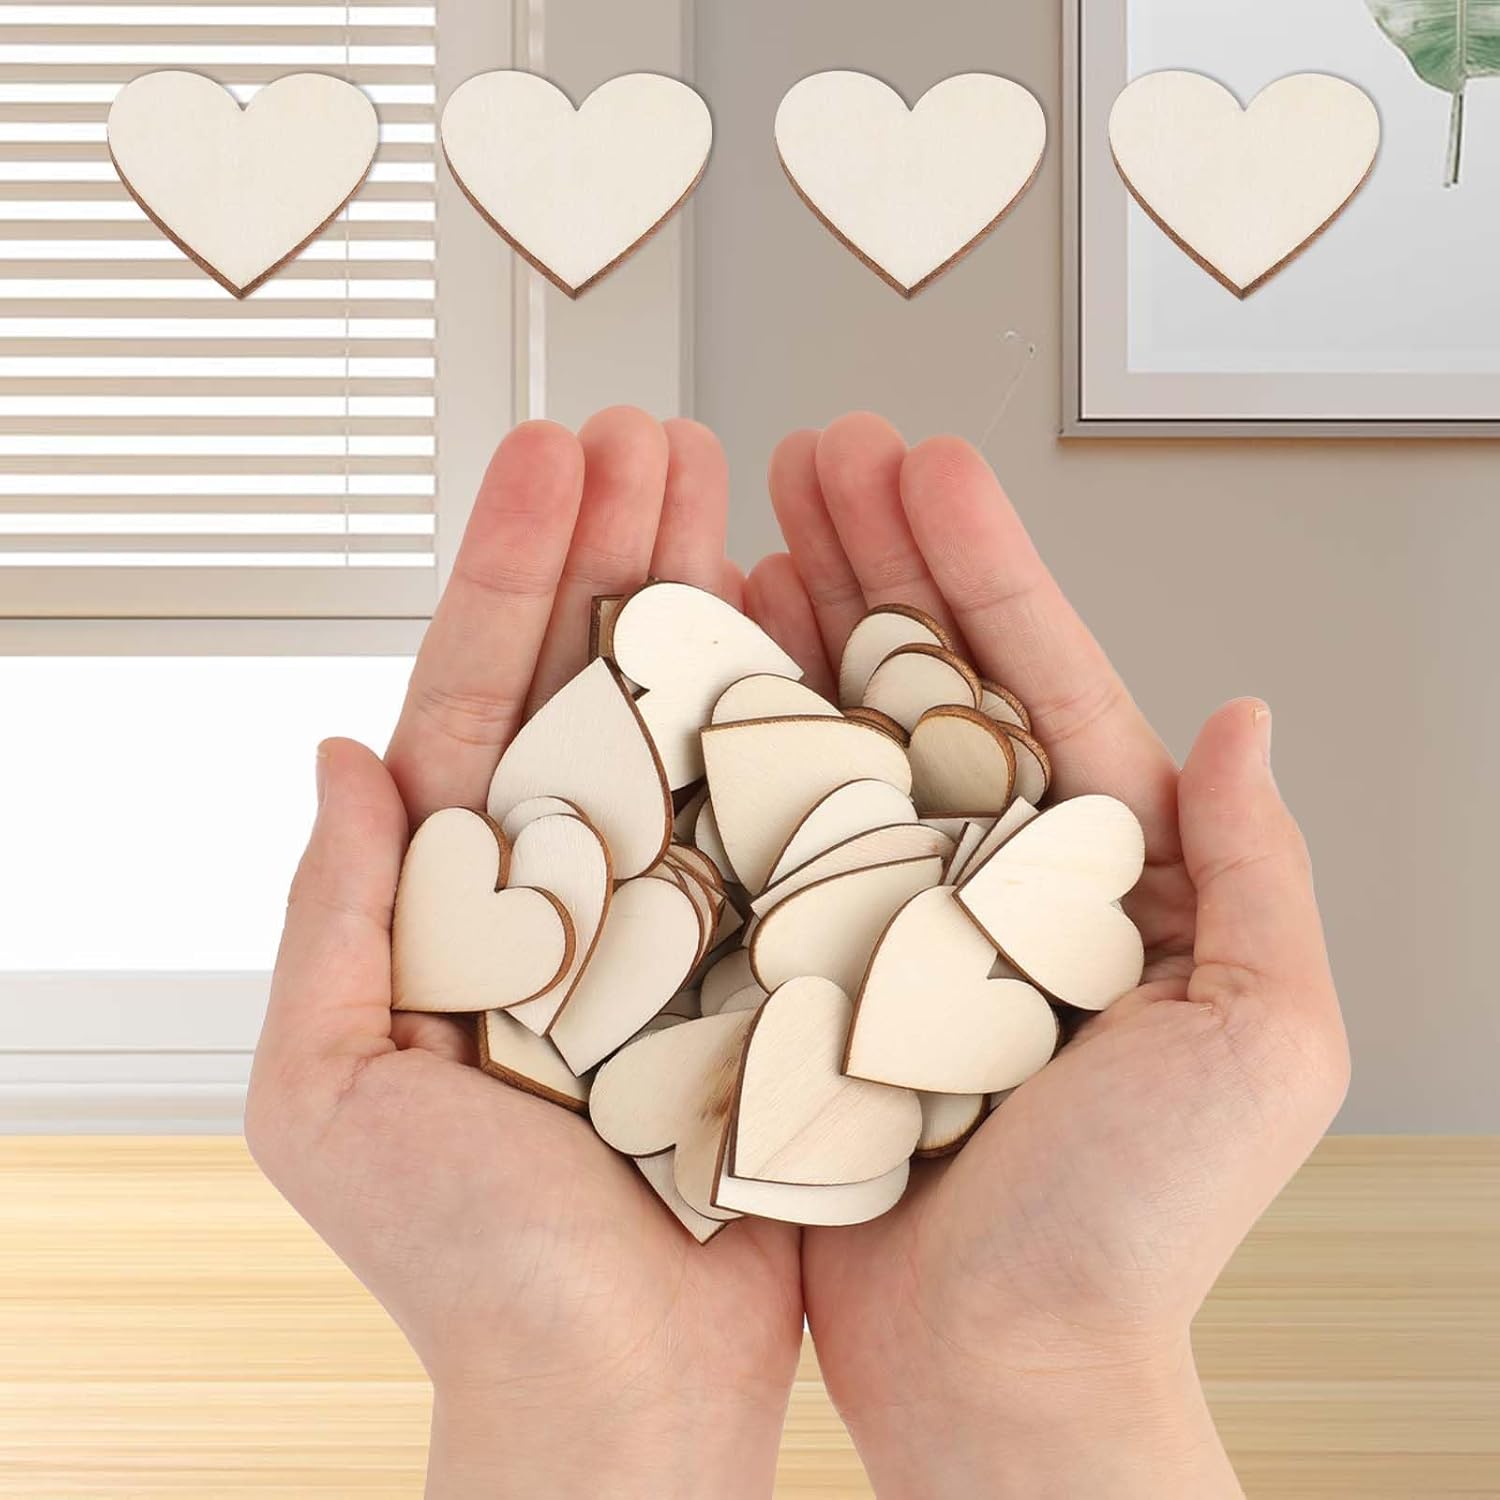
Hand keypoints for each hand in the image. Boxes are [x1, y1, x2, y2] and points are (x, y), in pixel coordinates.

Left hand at [246, 409, 802, 1499]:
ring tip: (727, 484)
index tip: (554, 457)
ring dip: (702, 596)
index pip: (479, 695)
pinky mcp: (763, 950)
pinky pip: (779, 813)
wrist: (623, 1385)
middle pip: (587, 680)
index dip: (512, 570)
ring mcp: (674, 907)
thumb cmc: (472, 1267)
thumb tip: (334, 759)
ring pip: (688, 722)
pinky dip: (790, 714)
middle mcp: (569, 886)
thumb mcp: (336, 1095)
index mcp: (460, 899)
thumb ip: (332, 921)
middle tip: (651, 431)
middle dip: (614, 545)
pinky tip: (803, 623)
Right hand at [745, 414, 1349, 1497]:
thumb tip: (1241, 722)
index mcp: (1098, 877)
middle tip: (819, 448)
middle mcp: (988, 879)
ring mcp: (889, 916)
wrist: (1001, 1369)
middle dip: (876, 555)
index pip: (1037, 683)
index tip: (926, 464)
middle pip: (928, 684)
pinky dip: (740, 746)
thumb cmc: (1135, 1229)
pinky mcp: (805, 968)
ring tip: (750, 515)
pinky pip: (767, 836)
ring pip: (838, 738)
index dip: (982, 567)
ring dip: (800, 621)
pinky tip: (710, 665)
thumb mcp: (1259, 1041)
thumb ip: (1259, 874)